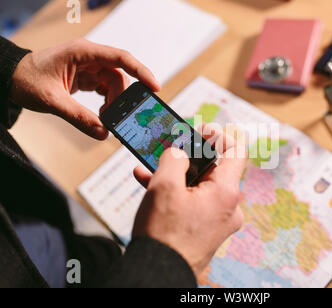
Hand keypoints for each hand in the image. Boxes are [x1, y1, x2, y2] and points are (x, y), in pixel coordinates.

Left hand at [9, 38, 159, 139]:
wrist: (10, 78)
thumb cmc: (26, 80)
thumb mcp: (52, 101)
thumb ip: (79, 117)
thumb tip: (102, 133)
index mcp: (83, 53)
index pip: (121, 58)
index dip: (141, 72)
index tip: (155, 87)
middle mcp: (89, 57)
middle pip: (120, 76)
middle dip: (122, 98)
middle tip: (119, 118)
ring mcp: (89, 67)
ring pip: (114, 85)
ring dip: (114, 103)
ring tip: (105, 118)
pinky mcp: (87, 77)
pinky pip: (106, 89)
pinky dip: (108, 103)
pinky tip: (101, 114)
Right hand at [132, 124, 247, 277]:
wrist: (158, 274)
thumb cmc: (164, 235)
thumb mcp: (164, 186)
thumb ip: (174, 158)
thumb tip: (179, 152)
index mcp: (226, 192)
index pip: (237, 150)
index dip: (221, 134)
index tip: (202, 130)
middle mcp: (229, 206)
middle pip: (215, 168)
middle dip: (190, 155)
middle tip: (172, 147)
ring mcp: (219, 220)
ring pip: (200, 185)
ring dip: (177, 174)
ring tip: (151, 167)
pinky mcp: (207, 229)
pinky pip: (195, 202)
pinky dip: (178, 193)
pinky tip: (150, 185)